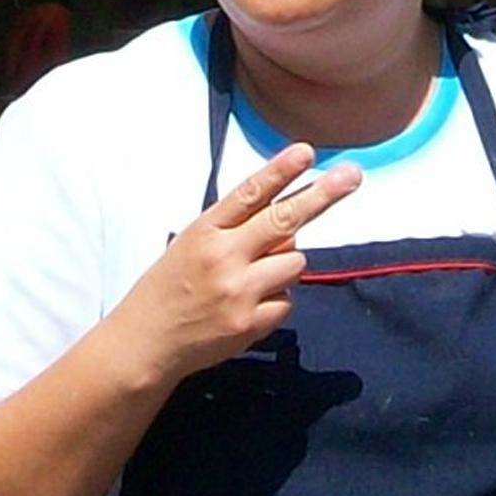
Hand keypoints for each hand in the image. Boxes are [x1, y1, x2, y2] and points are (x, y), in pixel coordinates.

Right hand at [111, 141, 358, 387]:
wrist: (144, 344)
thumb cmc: (168, 289)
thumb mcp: (190, 246)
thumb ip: (235, 231)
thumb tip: (289, 225)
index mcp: (204, 232)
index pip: (249, 194)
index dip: (280, 171)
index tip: (306, 152)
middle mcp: (223, 257)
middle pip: (284, 220)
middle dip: (322, 196)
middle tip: (352, 176)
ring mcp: (239, 291)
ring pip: (295, 262)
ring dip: (284, 265)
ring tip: (249, 280)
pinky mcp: (250, 323)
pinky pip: (287, 301)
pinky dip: (275, 301)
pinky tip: (245, 308)